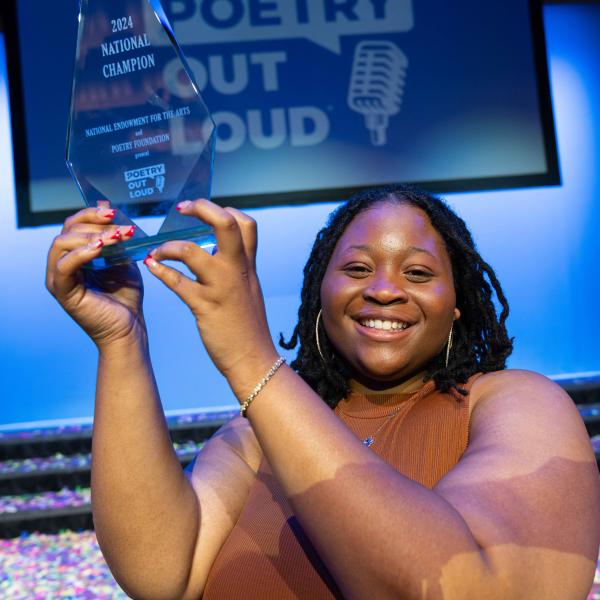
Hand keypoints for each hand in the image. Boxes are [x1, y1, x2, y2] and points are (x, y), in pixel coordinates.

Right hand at [46, 203, 144, 349]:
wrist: (130, 328)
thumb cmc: (126, 296)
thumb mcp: (123, 259)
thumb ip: (114, 237)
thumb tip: (105, 205)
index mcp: (75, 256)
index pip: (73, 225)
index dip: (91, 214)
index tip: (114, 211)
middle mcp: (62, 265)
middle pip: (66, 230)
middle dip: (95, 224)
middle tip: (121, 227)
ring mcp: (59, 278)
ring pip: (62, 244)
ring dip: (92, 236)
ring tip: (117, 239)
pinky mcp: (62, 292)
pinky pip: (64, 266)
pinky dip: (81, 253)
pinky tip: (101, 248)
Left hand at [144, 199, 277, 380]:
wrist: (254, 358)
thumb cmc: (248, 326)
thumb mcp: (248, 289)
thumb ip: (236, 268)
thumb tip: (217, 252)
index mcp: (247, 266)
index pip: (245, 223)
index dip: (225, 209)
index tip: (204, 212)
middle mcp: (236, 271)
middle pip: (225, 224)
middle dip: (202, 208)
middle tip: (182, 208)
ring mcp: (220, 288)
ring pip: (191, 252)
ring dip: (168, 246)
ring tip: (157, 251)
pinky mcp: (205, 307)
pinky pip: (177, 283)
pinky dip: (161, 271)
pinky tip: (151, 267)